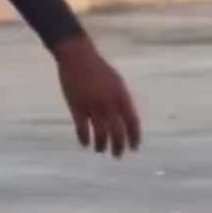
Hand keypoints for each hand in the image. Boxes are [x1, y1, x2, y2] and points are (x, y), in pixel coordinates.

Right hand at [55, 35, 140, 157]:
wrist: (78, 57)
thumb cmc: (98, 68)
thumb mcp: (117, 82)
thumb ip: (122, 100)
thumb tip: (127, 118)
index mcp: (121, 96)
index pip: (132, 122)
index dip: (134, 137)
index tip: (134, 148)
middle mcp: (109, 104)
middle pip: (117, 132)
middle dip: (119, 147)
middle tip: (117, 155)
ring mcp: (92, 106)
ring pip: (100, 134)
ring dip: (101, 146)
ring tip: (100, 150)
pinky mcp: (77, 107)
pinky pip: (82, 129)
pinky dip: (84, 139)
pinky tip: (85, 144)